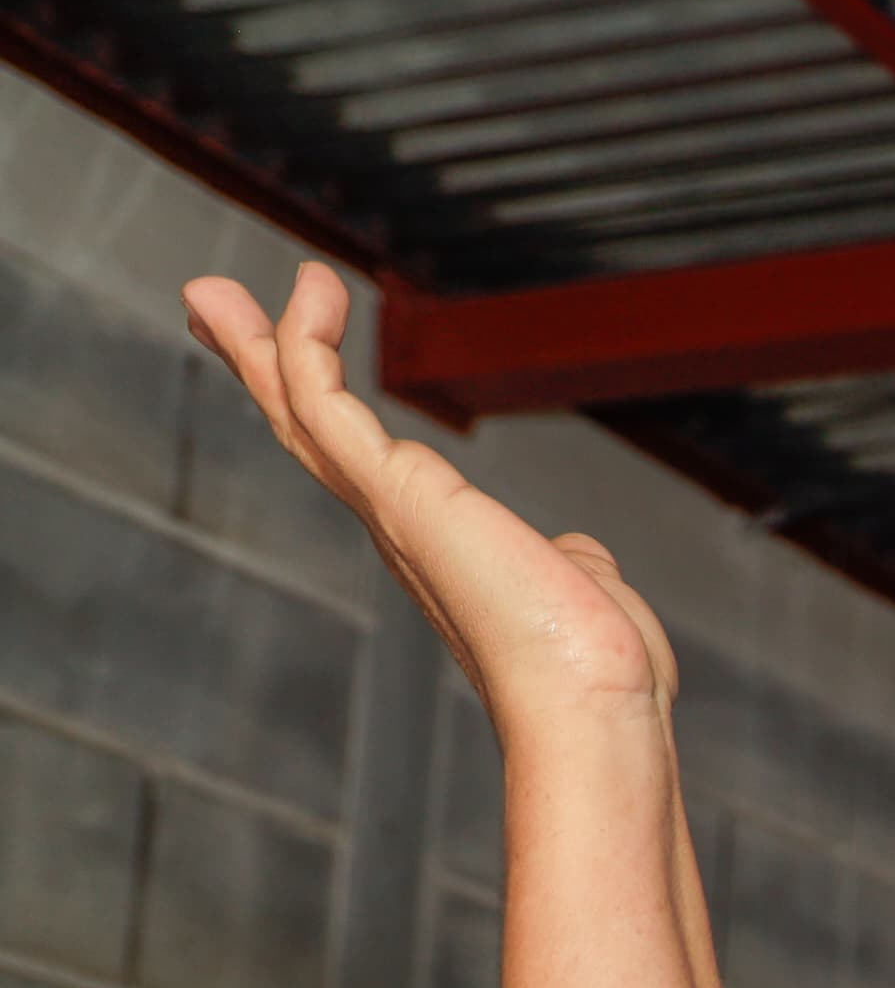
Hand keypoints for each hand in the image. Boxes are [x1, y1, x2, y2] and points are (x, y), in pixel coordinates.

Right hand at [180, 262, 676, 729]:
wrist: (589, 699)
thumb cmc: (592, 665)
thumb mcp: (572, 588)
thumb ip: (563, 559)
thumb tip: (575, 555)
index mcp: (430, 542)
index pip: (354, 459)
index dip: (318, 400)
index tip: (294, 344)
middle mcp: (395, 528)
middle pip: (304, 429)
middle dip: (258, 362)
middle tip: (209, 304)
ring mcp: (387, 511)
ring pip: (299, 412)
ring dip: (259, 344)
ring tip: (212, 288)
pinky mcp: (396, 493)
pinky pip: (326, 405)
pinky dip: (307, 345)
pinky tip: (310, 295)